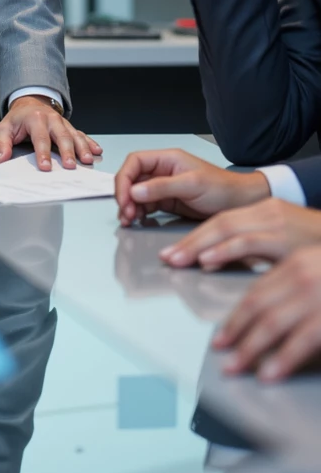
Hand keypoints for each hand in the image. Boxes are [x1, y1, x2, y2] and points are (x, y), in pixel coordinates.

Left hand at [0, 96, 101, 169]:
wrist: (30, 104)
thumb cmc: (18, 119)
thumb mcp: (4, 128)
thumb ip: (2, 144)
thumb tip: (1, 160)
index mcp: (35, 119)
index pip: (40, 138)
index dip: (42, 153)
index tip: (45, 167)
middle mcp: (51, 119)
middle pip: (61, 136)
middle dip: (67, 152)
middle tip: (70, 166)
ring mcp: (62, 123)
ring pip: (74, 135)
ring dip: (82, 148)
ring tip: (87, 160)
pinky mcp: (70, 127)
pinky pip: (82, 134)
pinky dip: (90, 143)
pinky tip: (97, 151)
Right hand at [115, 147, 268, 226]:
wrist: (242, 204)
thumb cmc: (222, 188)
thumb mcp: (192, 185)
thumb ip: (162, 187)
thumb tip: (134, 191)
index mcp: (167, 159)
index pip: (135, 162)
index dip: (124, 178)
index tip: (124, 197)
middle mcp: (163, 171)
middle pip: (132, 178)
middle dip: (124, 195)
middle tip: (126, 213)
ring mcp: (165, 187)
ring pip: (136, 193)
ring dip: (129, 206)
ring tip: (129, 220)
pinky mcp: (168, 202)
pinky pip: (146, 205)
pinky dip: (139, 212)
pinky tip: (138, 220)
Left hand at [158, 197, 320, 269]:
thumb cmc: (319, 245)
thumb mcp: (284, 242)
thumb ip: (256, 249)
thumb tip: (224, 261)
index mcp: (265, 210)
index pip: (222, 220)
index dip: (195, 236)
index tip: (175, 252)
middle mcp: (267, 212)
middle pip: (219, 223)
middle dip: (189, 242)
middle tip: (168, 258)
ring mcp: (276, 223)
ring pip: (228, 229)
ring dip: (198, 247)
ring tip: (178, 261)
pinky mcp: (285, 239)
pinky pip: (249, 242)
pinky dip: (224, 251)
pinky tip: (207, 261)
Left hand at [214, 245, 320, 379]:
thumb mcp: (318, 271)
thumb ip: (294, 287)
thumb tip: (265, 316)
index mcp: (296, 263)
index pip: (256, 292)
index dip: (236, 316)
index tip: (222, 334)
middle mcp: (302, 275)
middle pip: (257, 308)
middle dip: (236, 334)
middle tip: (222, 355)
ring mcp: (317, 295)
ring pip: (272, 325)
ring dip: (250, 350)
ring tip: (236, 368)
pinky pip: (301, 341)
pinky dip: (282, 359)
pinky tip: (269, 374)